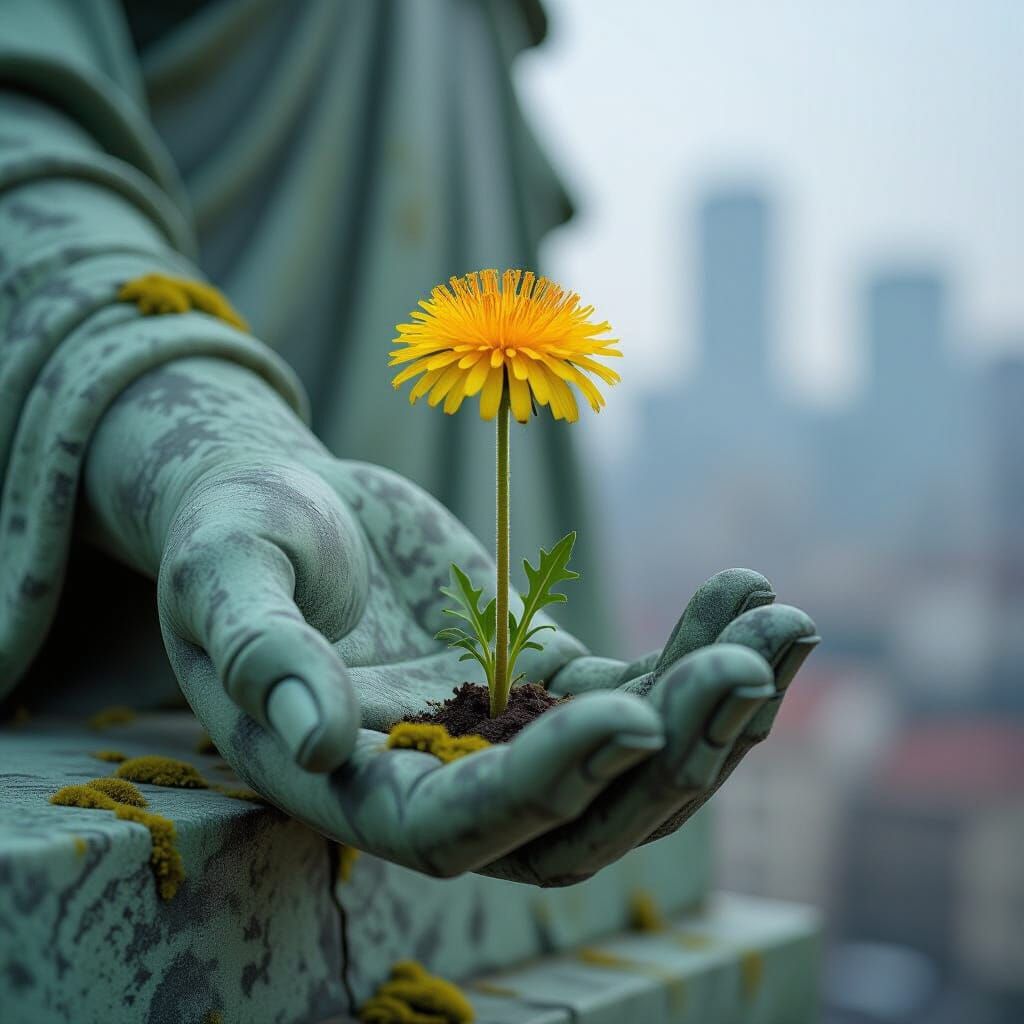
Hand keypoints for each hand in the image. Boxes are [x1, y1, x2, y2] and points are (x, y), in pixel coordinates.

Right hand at [85, 357, 817, 882]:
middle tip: (747, 668)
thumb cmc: (235, 539)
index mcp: (359, 786)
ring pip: (635, 765)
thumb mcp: (223, 580)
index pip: (464, 827)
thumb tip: (316, 741)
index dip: (547, 783)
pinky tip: (752, 591)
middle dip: (671, 755)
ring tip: (789, 622)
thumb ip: (260, 655)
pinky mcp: (550, 679)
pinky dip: (698, 648)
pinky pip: (641, 685)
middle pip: (581, 820)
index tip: (628, 711)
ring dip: (718, 708)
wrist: (288, 506)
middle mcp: (447, 784)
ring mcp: (511, 736)